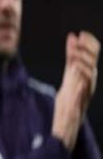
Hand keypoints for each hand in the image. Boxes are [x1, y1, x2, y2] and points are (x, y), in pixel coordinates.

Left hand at [52, 32, 99, 151]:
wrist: (67, 124)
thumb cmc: (69, 98)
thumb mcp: (69, 74)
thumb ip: (71, 57)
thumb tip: (72, 37)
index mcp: (85, 74)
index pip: (91, 56)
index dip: (86, 43)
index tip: (78, 34)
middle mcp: (88, 81)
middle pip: (92, 61)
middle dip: (85, 49)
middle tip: (76, 40)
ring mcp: (85, 91)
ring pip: (89, 72)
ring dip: (82, 60)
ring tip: (74, 52)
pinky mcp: (79, 101)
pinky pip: (83, 88)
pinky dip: (81, 79)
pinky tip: (77, 69)